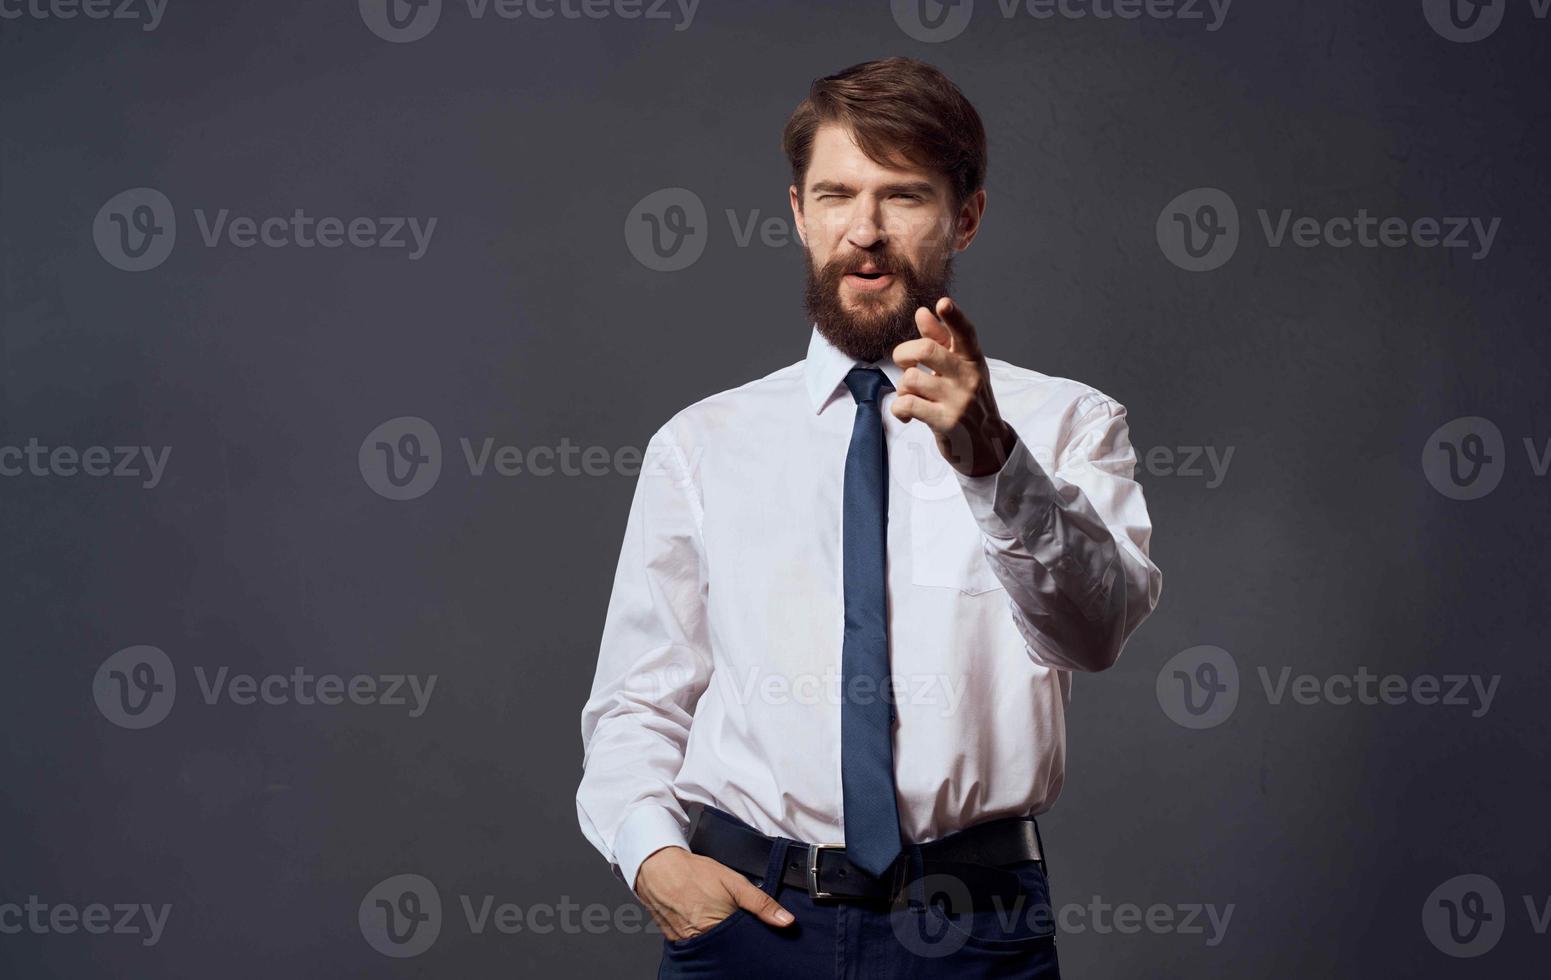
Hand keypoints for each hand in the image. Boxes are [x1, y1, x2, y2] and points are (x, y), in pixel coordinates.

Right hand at [635, 846, 794, 941]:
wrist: (657, 867)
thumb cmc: (693, 873)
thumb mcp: (735, 882)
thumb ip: (761, 903)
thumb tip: (786, 921)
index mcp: (718, 929)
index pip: (745, 946)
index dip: (753, 939)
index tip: (758, 932)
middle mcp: (702, 941)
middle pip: (729, 950)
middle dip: (737, 940)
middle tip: (736, 921)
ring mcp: (687, 943)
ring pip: (712, 948)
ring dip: (719, 938)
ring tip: (719, 920)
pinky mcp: (676, 941)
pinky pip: (696, 946)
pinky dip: (703, 938)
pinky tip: (704, 923)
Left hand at [891, 296, 1016, 476]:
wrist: (985, 445)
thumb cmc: (966, 400)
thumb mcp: (959, 369)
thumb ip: (940, 340)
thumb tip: (923, 312)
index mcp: (972, 359)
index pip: (965, 333)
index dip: (954, 317)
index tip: (943, 303)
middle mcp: (969, 377)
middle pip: (925, 351)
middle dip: (903, 354)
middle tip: (904, 364)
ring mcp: (959, 400)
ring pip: (910, 379)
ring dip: (902, 388)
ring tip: (911, 396)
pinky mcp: (946, 422)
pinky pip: (907, 404)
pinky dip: (899, 409)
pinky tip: (907, 413)